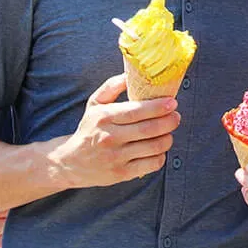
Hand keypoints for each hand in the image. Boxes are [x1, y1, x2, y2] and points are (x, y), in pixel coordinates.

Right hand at [48, 74, 180, 188]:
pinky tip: (158, 148)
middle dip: (169, 121)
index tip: (172, 102)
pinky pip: (151, 165)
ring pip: (154, 147)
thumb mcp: (94, 104)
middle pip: (148, 129)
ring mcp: (116, 157)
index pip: (136, 111)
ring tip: (168, 132)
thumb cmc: (89, 128)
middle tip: (176, 116)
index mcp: (104, 117)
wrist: (70, 162)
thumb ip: (112, 86)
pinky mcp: (121, 174)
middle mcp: (109, 137)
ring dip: (167, 138)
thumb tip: (131, 73)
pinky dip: (161, 155)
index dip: (158, 107)